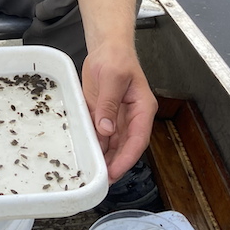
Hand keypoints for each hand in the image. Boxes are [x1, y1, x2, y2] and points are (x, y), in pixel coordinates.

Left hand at [82, 42, 157, 182]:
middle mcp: (132, 117)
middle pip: (126, 147)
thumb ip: (109, 104)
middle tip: (101, 181)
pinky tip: (87, 156)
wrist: (106, 47)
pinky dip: (95, 146)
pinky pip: (100, 135)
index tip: (115, 172)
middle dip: (115, 164)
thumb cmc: (116, 57)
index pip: (138, 139)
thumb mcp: (112, 77)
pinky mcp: (104, 115)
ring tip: (93, 175)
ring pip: (113, 145)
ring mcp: (118, 118)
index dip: (127, 158)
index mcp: (142, 108)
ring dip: (104, 159)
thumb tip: (106, 130)